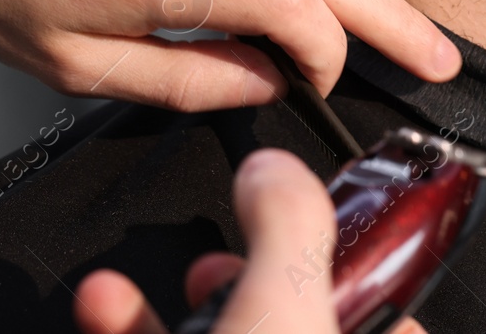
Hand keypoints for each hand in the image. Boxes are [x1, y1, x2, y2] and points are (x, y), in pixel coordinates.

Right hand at [73, 148, 427, 333]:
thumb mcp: (288, 302)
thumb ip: (289, 222)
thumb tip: (274, 168)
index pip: (381, 290)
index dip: (344, 249)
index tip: (299, 216)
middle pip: (286, 301)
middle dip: (237, 272)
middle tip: (216, 260)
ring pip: (218, 327)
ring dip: (170, 301)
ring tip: (136, 285)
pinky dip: (130, 324)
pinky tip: (104, 302)